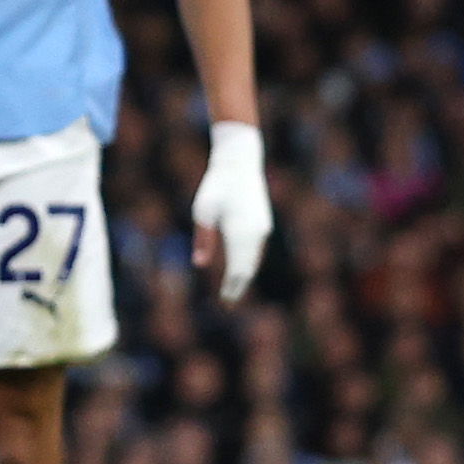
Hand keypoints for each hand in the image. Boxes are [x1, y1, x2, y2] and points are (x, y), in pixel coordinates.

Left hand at [191, 122, 272, 301]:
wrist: (240, 162)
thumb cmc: (217, 185)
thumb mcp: (202, 211)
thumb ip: (203, 239)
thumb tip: (200, 265)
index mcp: (240, 232)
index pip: (238, 270)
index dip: (232, 287)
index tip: (225, 301)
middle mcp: (255, 234)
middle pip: (248, 268)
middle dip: (238, 285)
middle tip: (228, 301)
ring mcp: (262, 228)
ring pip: (254, 259)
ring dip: (245, 274)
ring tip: (234, 288)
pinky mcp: (264, 223)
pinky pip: (257, 249)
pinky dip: (249, 261)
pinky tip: (242, 267)